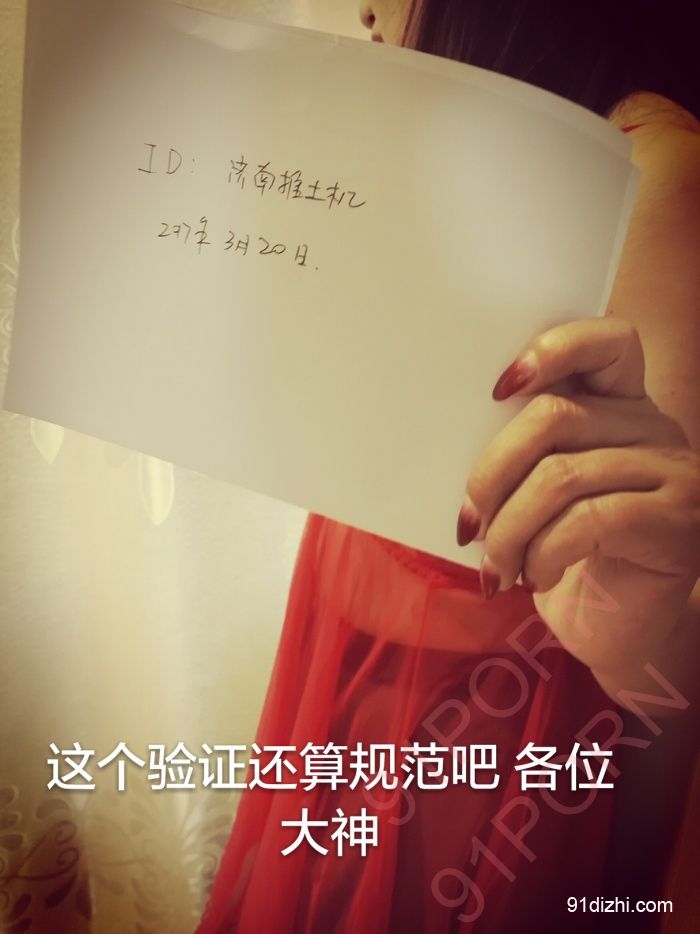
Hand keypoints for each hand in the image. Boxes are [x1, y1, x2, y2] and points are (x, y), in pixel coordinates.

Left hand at [456, 317, 699, 675]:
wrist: (620, 632)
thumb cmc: (567, 559)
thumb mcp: (543, 496)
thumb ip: (527, 457)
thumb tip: (452, 444)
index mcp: (621, 407)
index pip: (608, 342)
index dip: (554, 349)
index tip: (499, 388)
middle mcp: (654, 428)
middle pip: (553, 416)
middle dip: (491, 474)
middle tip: (467, 525)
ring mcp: (673, 473)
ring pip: (560, 476)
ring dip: (508, 530)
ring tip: (494, 569)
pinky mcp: (675, 523)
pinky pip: (587, 522)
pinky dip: (542, 553)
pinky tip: (533, 578)